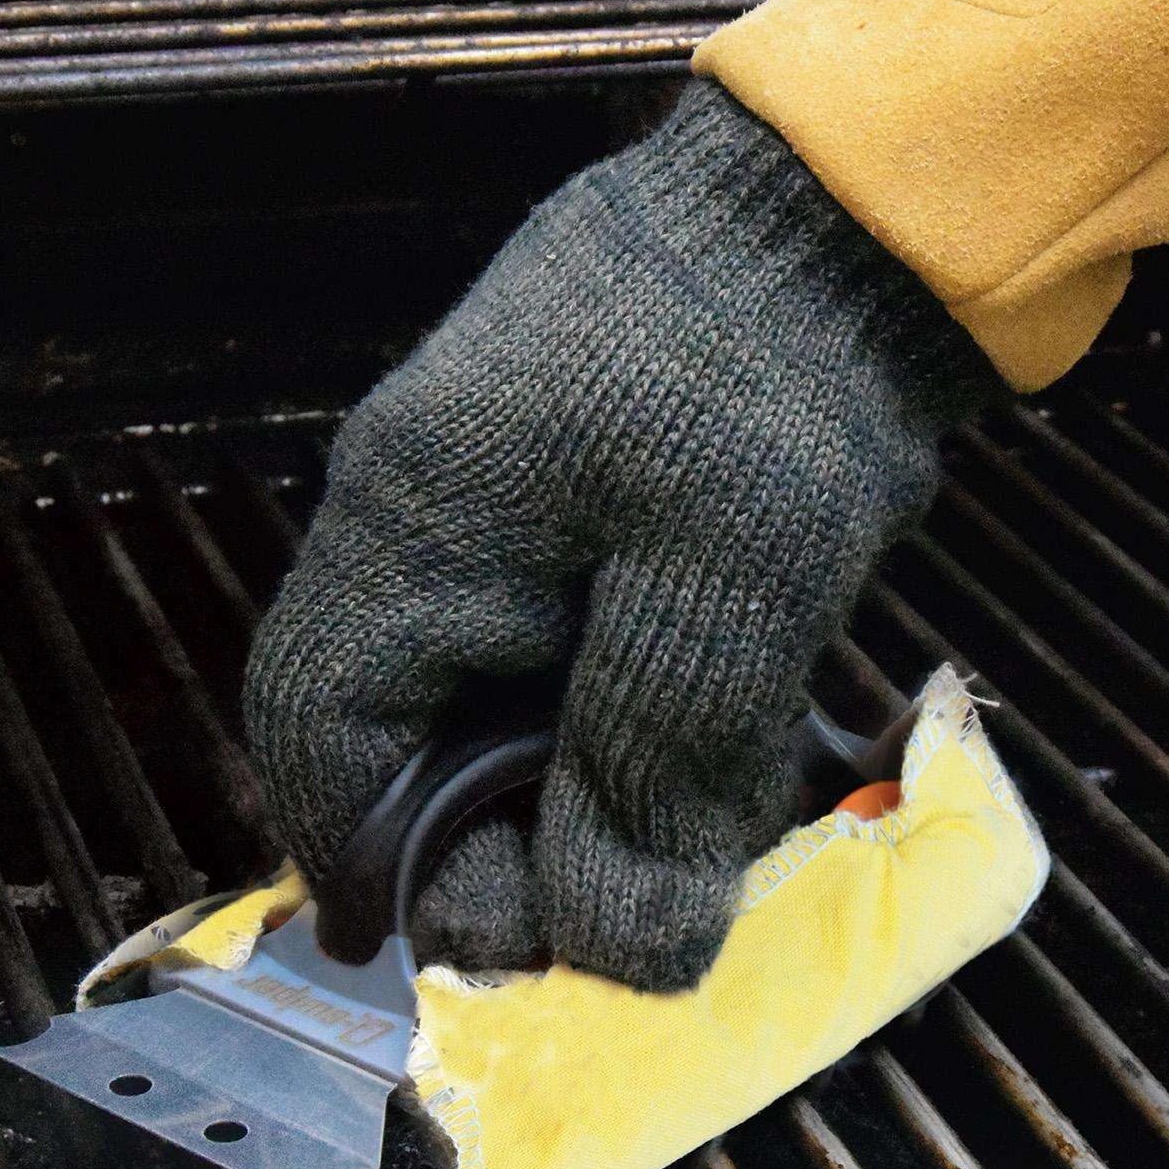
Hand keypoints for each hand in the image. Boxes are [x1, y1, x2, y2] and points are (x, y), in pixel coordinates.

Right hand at [244, 81, 995, 990]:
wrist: (847, 213)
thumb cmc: (771, 369)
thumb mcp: (724, 580)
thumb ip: (658, 768)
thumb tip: (622, 954)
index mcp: (413, 527)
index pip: (321, 730)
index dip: (375, 865)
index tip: (485, 949)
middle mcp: (424, 523)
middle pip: (404, 732)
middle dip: (493, 840)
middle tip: (606, 910)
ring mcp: (495, 513)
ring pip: (489, 706)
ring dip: (566, 790)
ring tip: (667, 846)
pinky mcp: (573, 514)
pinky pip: (557, 658)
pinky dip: (613, 731)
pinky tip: (694, 763)